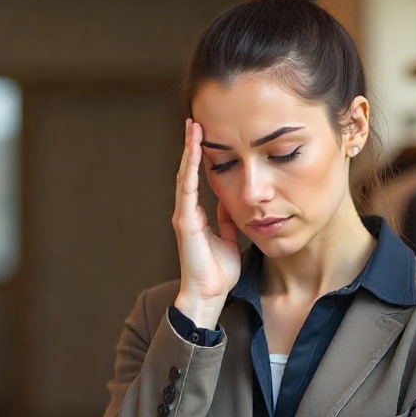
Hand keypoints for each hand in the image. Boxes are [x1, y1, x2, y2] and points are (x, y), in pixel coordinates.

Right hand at [173, 120, 240, 328]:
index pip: (198, 179)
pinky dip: (190, 171)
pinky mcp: (185, 223)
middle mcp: (187, 212)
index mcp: (197, 216)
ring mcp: (184, 216)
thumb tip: (231, 204)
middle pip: (188, 172)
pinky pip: (187, 192)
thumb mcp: (230, 240)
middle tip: (195, 121)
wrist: (208, 295)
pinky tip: (193, 154)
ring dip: (189, 152)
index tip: (205, 136)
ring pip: (185, 176)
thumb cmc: (218, 273)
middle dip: (192, 147)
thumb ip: (227, 222)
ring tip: (193, 129)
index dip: (200, 157)